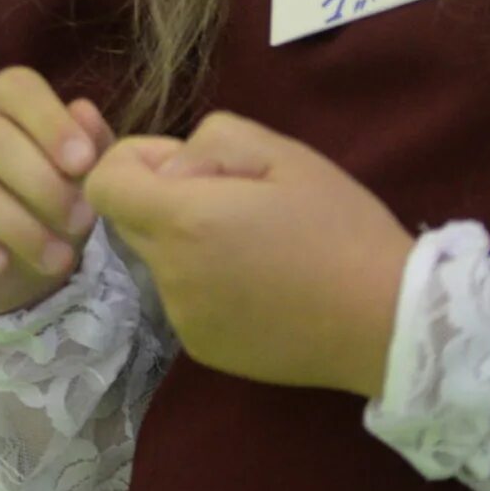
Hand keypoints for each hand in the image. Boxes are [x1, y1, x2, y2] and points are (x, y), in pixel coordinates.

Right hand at [0, 67, 112, 316]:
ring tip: (56, 261)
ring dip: (16, 225)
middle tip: (79, 222)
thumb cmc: (44, 210)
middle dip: (40, 182)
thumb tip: (84, 112)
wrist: (7, 274)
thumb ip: (90, 145)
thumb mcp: (79, 183)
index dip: (50, 121)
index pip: (15, 88)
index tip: (84, 164)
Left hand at [86, 114, 413, 399]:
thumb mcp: (281, 151)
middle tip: (235, 198)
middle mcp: (171, 275)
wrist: (386, 321)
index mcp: (184, 221)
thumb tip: (172, 172)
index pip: (103, 184)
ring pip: (160, 259)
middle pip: (131, 221)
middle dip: (166, 197)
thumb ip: (206, 142)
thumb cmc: (339, 227)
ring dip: (190, 241)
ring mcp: (183, 318)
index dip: (134, 162)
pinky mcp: (203, 349)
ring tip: (259, 244)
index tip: (186, 165)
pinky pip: (185, 297)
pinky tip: (262, 283)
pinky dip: (207, 282)